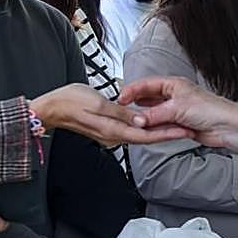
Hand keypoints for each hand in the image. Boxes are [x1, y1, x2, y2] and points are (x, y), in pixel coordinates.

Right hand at [32, 83, 190, 145]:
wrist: (49, 108)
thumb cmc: (69, 101)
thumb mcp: (97, 103)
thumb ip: (121, 113)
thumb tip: (142, 122)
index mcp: (112, 130)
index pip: (145, 134)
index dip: (166, 133)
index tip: (184, 130)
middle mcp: (113, 135)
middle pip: (146, 136)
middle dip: (167, 133)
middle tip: (188, 129)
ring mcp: (110, 133)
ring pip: (139, 133)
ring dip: (157, 129)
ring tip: (177, 125)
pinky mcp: (107, 128)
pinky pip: (130, 130)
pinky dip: (144, 126)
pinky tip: (152, 120)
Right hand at [117, 77, 236, 145]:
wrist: (227, 127)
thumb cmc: (211, 110)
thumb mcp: (177, 108)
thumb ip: (154, 114)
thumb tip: (137, 119)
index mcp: (173, 84)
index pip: (146, 84)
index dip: (132, 91)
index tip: (120, 98)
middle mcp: (174, 96)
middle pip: (148, 99)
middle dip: (136, 105)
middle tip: (123, 111)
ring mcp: (176, 110)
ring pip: (153, 114)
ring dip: (146, 119)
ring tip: (134, 122)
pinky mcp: (179, 123)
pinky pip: (161, 125)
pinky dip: (155, 127)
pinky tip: (148, 130)